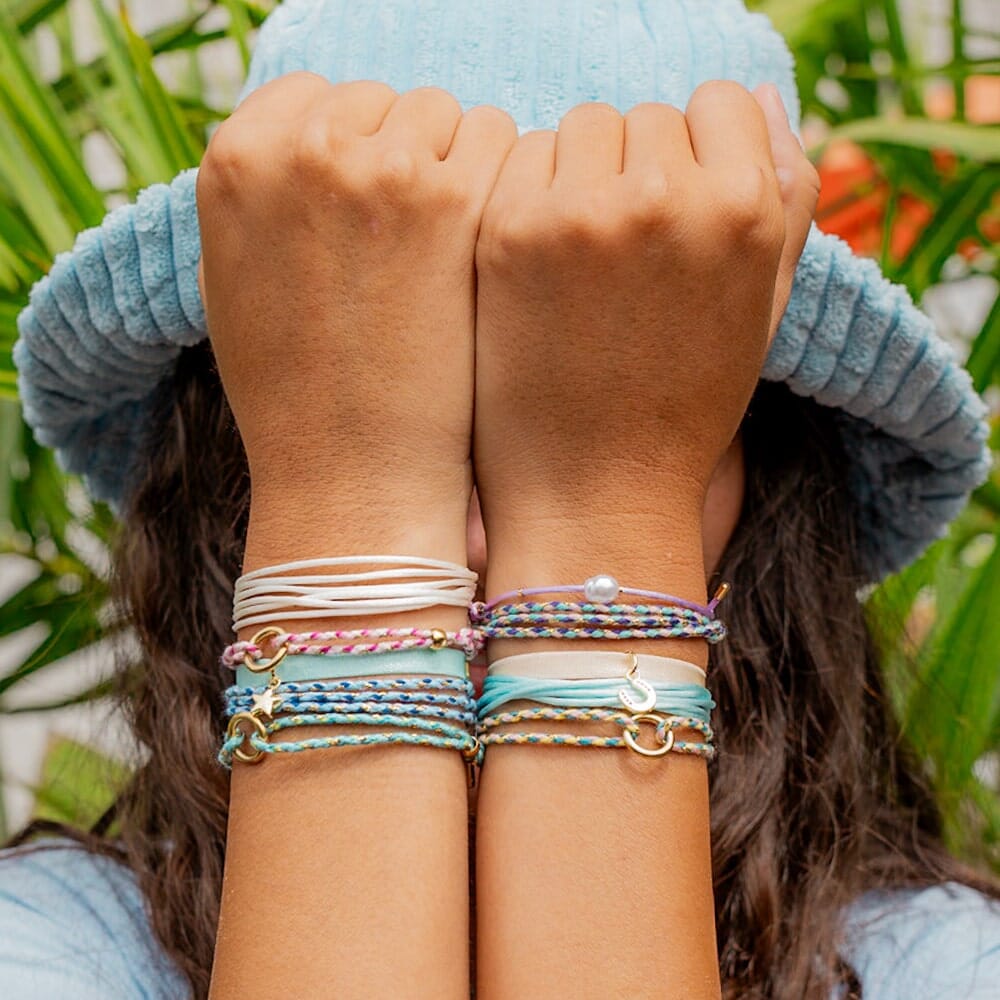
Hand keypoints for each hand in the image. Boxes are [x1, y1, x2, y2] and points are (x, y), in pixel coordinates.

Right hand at [196, 73, 516, 527]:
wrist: (352, 474)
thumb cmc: (297, 394)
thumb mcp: (236, 280)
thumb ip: (267, 198)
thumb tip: (312, 145)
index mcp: (237, 158)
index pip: (317, 97)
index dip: (353, 149)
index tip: (370, 205)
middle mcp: (301, 147)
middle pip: (386, 102)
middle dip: (406, 156)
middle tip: (414, 239)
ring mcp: (378, 167)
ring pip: (447, 117)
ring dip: (457, 168)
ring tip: (449, 255)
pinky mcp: (451, 199)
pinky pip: (501, 143)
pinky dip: (503, 187)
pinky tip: (487, 254)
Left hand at [473, 81, 818, 541]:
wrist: (594, 490)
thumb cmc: (685, 405)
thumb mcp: (763, 307)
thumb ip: (785, 197)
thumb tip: (770, 98)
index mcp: (743, 208)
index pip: (721, 103)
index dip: (701, 152)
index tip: (679, 209)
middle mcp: (666, 195)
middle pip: (646, 115)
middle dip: (639, 168)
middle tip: (627, 255)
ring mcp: (581, 211)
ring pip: (582, 129)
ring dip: (583, 174)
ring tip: (583, 260)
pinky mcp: (509, 231)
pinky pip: (524, 161)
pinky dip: (532, 197)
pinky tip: (538, 265)